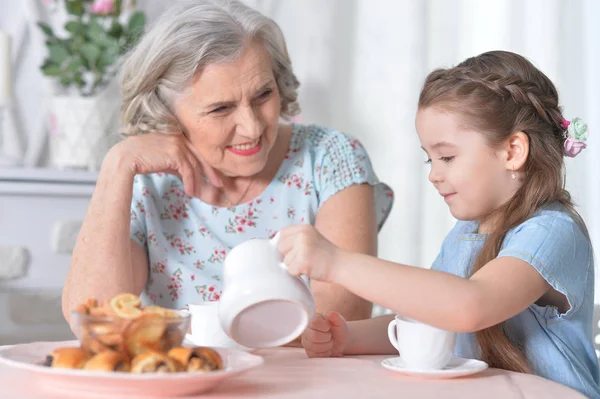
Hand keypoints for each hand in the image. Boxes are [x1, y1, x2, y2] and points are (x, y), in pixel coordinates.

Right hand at [105, 133, 221, 196]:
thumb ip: (177, 163)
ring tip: (198, 194)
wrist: (125, 158)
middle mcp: (179, 137)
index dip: (207, 165)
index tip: (214, 177)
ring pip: (195, 165)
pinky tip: (190, 192)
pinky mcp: (175, 152)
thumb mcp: (163, 159)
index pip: (197, 150)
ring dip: (198, 182)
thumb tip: (189, 175)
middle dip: (211, 172)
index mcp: (177, 135)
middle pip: (201, 156)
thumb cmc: (142, 159)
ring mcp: (177, 143)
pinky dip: (190, 183)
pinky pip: (188, 170)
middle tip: (220, 184)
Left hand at [278, 224, 342, 282]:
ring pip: (285, 261)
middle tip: (305, 257)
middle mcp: (302, 235)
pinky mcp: (303, 261)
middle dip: (289, 256)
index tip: (294, 250)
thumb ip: (296, 238)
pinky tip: (310, 269)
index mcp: (303, 228)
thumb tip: (274, 246)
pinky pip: (291, 270)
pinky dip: (299, 273)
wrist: (341, 264)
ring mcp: (302, 247)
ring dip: (295, 265)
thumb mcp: (311, 238)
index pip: (282, 234)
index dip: (285, 244)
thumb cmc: (325, 254)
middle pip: (281, 248)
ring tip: (309, 262)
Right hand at [301, 312, 348, 357]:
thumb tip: (331, 314)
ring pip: (315, 347)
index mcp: (312, 319)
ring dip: (327, 346)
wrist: (340, 340)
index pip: (315, 323)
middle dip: (327, 338)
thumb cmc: (338, 329)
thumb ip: (336, 317)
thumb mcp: (339, 321)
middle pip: (314, 336)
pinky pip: (316, 355)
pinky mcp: (308, 352)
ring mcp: (306, 341)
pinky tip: (327, 349)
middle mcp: (306, 330)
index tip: (329, 327)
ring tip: (329, 342)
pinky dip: (325, 353)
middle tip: (330, 336)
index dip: (325, 327)